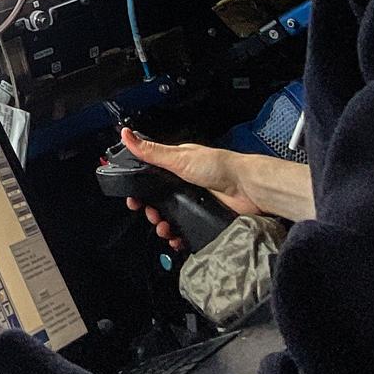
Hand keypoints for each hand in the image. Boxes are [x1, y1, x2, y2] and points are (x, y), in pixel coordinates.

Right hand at [119, 129, 264, 253]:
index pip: (149, 180)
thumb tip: (126, 134)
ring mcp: (193, 202)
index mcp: (175, 167)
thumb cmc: (217, 166)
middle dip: (150, 212)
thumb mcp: (180, 158)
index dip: (139, 191)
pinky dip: (177, 237)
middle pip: (157, 202)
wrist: (247, 188)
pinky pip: (185, 230)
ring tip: (165, 229)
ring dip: (163, 227)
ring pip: (170, 218)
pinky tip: (176, 238)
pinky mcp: (203, 217)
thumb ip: (152, 151)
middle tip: (152, 216)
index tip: (133, 201)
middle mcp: (183, 185)